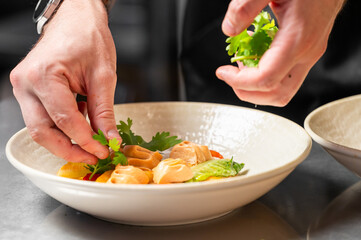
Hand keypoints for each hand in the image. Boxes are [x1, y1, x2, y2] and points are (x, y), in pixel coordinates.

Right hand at [10, 0, 119, 163]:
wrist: (75, 18)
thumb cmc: (88, 38)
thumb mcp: (104, 75)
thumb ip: (104, 111)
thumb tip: (110, 139)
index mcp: (44, 76)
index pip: (65, 121)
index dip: (86, 141)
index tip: (103, 151)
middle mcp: (26, 84)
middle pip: (42, 132)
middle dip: (69, 150)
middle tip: (93, 157)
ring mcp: (24, 88)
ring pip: (39, 128)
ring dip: (65, 141)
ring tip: (91, 143)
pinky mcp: (29, 90)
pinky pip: (42, 117)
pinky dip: (62, 127)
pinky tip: (81, 124)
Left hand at [216, 0, 344, 105]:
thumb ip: (246, 6)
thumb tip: (229, 29)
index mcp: (297, 39)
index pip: (266, 79)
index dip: (239, 82)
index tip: (223, 72)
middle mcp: (307, 52)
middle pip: (278, 95)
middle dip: (248, 93)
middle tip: (230, 76)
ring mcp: (310, 54)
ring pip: (284, 91)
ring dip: (258, 88)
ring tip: (242, 68)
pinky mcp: (309, 52)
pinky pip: (287, 77)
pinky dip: (268, 77)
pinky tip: (256, 58)